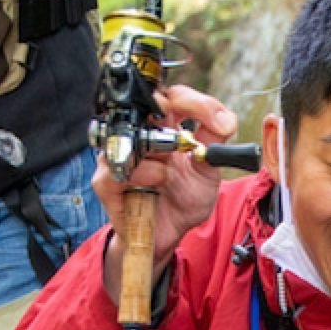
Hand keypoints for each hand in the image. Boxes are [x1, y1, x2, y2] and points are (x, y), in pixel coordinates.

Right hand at [97, 85, 237, 300]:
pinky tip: (158, 184)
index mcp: (163, 126)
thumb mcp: (209, 169)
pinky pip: (121, 167)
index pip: (171, 95)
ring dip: (160, 154)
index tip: (211, 118)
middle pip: (147, 105)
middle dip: (170, 121)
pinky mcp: (106, 180)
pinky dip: (146, 174)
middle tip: (185, 142)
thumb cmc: (184, 199)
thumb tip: (225, 118)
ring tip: (170, 174)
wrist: (171, 234)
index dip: (190, 99)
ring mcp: (119, 155)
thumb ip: (216, 140)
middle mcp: (138, 134)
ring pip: (135, 136)